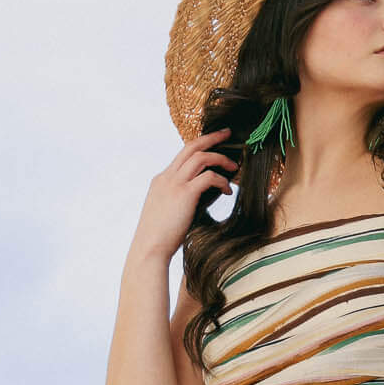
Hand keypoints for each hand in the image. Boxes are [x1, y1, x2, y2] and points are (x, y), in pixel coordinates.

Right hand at [131, 131, 238, 259]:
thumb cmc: (160, 238)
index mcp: (161, 180)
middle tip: (227, 134)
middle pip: (190, 146)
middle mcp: (166, 177)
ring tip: (234, 166)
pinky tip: (228, 191)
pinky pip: (209, 177)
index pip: (182, 155)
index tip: (214, 146)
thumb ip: (180, 200)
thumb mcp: (167, 212)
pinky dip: (221, 180)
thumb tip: (202, 197)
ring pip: (201, 157)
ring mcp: (174, 184)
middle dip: (211, 137)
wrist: (149, 250)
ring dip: (220, 158)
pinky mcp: (185, 194)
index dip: (200, 148)